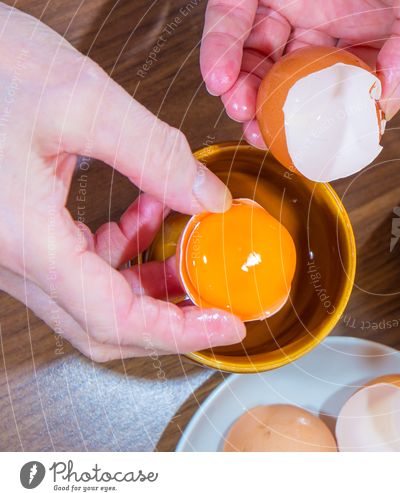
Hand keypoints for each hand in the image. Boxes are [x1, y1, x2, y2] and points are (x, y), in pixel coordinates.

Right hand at [0, 4, 244, 361]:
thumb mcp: (81, 101)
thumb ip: (154, 154)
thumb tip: (209, 198)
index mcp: (25, 238)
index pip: (112, 318)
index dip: (178, 332)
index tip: (226, 325)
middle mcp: (14, 254)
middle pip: (102, 322)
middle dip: (169, 319)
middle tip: (220, 302)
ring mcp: (14, 245)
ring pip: (92, 296)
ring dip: (149, 282)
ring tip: (192, 249)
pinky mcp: (18, 227)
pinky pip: (76, 262)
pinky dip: (122, 248)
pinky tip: (149, 212)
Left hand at [199, 0, 399, 147]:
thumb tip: (384, 104)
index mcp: (364, 46)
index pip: (341, 97)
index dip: (323, 127)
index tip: (309, 150)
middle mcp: (323, 33)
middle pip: (292, 88)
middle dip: (273, 117)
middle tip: (262, 136)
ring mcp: (286, 11)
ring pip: (257, 64)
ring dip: (243, 93)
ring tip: (239, 108)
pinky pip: (229, 24)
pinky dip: (219, 52)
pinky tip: (220, 76)